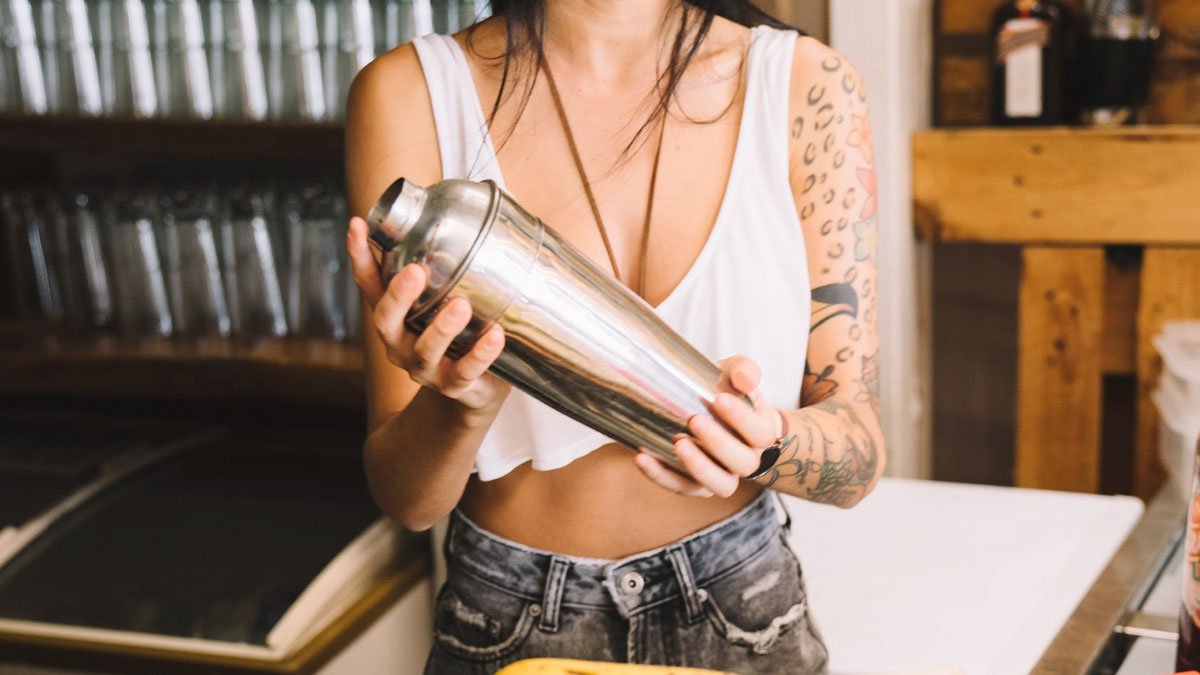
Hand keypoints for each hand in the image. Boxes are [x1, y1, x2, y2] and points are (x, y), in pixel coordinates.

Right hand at [347, 216, 510, 412]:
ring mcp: (426, 367)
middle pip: (386, 320)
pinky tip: (495, 337)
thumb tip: (498, 198)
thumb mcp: (452, 294)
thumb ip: (462, 258)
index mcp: (397, 314)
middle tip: (414, 271)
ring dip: (441, 328)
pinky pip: (466, 372)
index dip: (360, 256)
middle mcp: (401, 341)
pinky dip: (480, 355)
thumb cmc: (461, 331)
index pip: (370, 283)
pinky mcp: (455, 386)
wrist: (474, 392)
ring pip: (425, 349)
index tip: (359, 224)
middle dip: (398, 296)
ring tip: (460, 306)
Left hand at [634, 355, 783, 497]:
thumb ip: (743, 371)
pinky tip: (642, 457)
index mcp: (761, 433)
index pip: (760, 433)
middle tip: (694, 420)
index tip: (719, 398)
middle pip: (743, 463)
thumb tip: (745, 378)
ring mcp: (723, 476)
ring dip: (698, 467)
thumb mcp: (736, 375)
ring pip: (720, 485)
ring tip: (676, 444)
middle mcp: (747, 460)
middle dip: (719, 443)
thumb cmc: (727, 391)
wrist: (714, 414)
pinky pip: (683, 488)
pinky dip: (662, 476)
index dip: (742, 418)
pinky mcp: (697, 485)